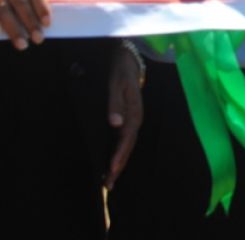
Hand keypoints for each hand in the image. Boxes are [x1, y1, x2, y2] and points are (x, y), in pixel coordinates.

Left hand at [104, 41, 143, 189]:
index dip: (119, 155)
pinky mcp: (127, 118)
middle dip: (119, 166)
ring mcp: (132, 120)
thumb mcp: (117, 83)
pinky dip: (118, 152)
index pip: (127, 139)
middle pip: (127, 147)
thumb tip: (114, 123)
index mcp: (134, 113)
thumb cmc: (121, 70)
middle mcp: (135, 119)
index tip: (111, 169)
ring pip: (126, 145)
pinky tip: (111, 161)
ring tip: (109, 180)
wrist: (128, 58)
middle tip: (108, 185)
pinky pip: (123, 140)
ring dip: (119, 162)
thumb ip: (115, 102)